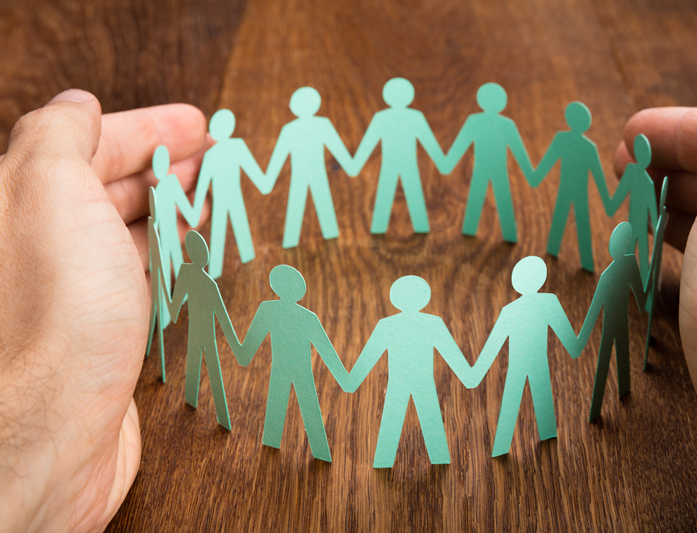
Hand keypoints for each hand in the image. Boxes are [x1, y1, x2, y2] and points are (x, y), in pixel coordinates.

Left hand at [0, 89, 209, 531]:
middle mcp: (40, 243)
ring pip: (124, 231)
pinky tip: (187, 253)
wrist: (51, 427)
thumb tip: (78, 103)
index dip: (145, 126)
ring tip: (208, 199)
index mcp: (23, 202)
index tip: (197, 123)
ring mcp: (72, 290)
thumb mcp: (50, 191)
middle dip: (162, 164)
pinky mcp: (100, 332)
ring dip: (169, 209)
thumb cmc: (57, 311)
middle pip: (107, 186)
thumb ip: (61, 134)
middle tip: (211, 157)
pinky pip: (136, 276)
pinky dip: (166, 255)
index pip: (86, 142)